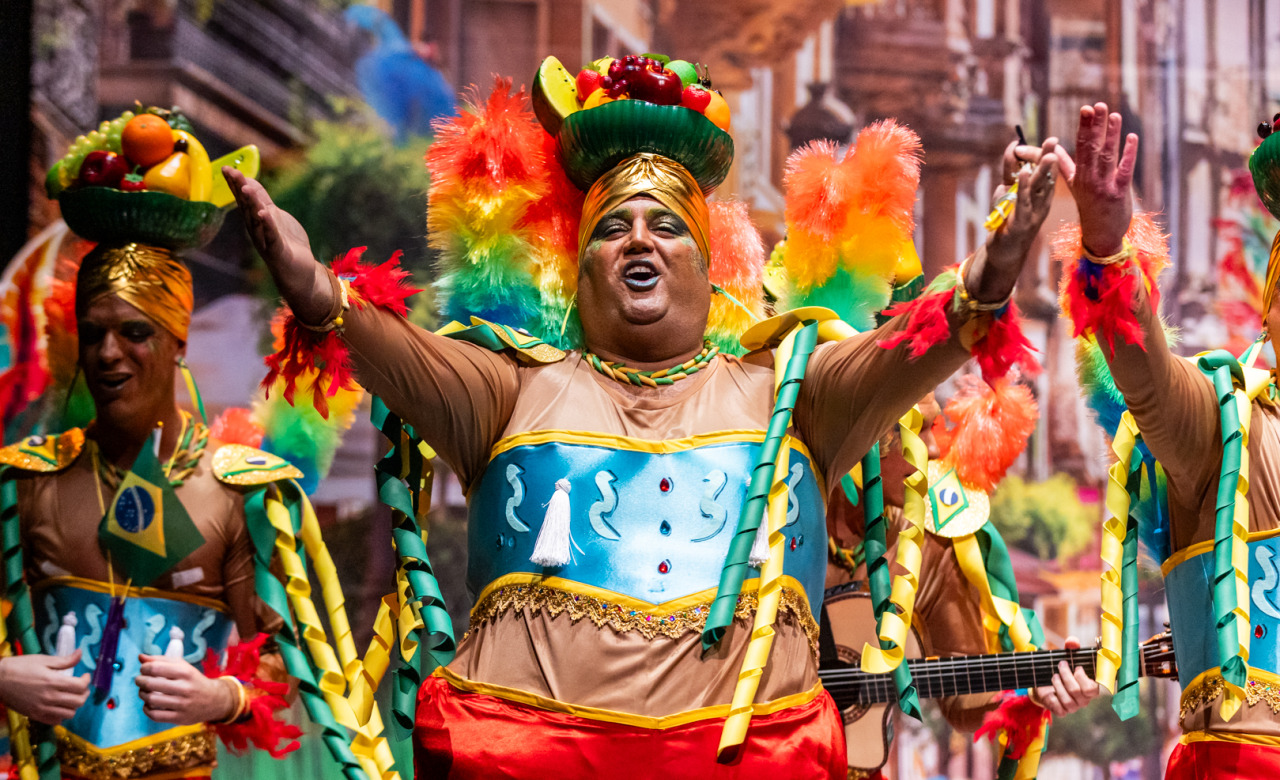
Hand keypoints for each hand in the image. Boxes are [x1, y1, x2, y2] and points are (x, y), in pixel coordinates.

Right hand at [0, 650, 89, 723]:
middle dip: (84, 693)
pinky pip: (55, 721)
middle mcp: (49, 698)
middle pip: (79, 702)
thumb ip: (64, 660)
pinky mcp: (35, 715)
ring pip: (69, 714)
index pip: (81, 686)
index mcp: (53, 682)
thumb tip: (80, 653)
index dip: (87, 680)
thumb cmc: (19, 667)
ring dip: (74, 705)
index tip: (84, 675)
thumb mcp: (43, 660)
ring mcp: (42, 709)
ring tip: (70, 696)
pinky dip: (61, 715)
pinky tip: (59, 706)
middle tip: (80, 686)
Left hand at [136, 654, 236, 724]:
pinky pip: (155, 715)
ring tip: (144, 691)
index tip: (144, 669)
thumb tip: (140, 657)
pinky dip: (147, 709)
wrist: (214, 700)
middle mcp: (185, 688)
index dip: (144, 668)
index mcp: (186, 672)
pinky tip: (149, 704)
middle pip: (151, 684)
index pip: (156, 668)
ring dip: (142, 694)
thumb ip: (162, 660)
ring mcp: (182, 705)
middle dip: (140, 681)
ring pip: (151, 700)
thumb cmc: (194, 680)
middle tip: (139, 680)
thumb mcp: (183, 667)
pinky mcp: (179, 718)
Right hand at [222, 166, 334, 324]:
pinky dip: (267, 225)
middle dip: (239, 189)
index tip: (226, 168)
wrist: (298, 271)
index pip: (243, 199)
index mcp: (255, 219)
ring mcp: (266, 241)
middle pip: (246, 206)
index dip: (235, 183)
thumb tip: (247, 181)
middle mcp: (256, 229)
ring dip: (251, 204)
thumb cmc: (285, 242)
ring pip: (256, 220)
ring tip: (245, 188)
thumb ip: (261, 200)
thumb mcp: (273, 215)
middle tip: (231, 172)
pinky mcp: (278, 251)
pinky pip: (272, 236)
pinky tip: (263, 214)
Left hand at [964, 138, 1059, 302]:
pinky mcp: (1021, 222)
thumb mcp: (1008, 191)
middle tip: (1054, 139)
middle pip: (1046, 176)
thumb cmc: (1008, 219)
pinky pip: (1023, 201)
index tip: (1050, 138)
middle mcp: (1041, 203)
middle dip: (1050, 157)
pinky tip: (1023, 172)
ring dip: (1042, 170)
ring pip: (1038, 188)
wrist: (1004, 252)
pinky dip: (1022, 186)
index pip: (1047, 171)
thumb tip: (1013, 146)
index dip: (1047, 154)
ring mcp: (1033, 213)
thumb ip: (1010, 170)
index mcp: (1042, 195)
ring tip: (1048, 153)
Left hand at [1030, 636, 1100, 715]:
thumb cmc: (1062, 669)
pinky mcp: (1061, 711)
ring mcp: (1073, 707)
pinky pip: (1059, 709)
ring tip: (1054, 676)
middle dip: (1067, 676)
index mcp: (1090, 687)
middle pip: (1078, 691)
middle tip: (1061, 665)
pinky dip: (1052, 698)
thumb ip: (1071, 647)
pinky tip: (1050, 690)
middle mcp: (1084, 699)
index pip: (1094, 689)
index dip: (1084, 678)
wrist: (1044, 682)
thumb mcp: (1066, 656)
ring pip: (1069, 700)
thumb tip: (1072, 641)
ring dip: (1058, 685)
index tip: (1077, 667)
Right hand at [1055, 102, 1138, 255]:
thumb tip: (1056, 149)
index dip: (1084, 127)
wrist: (1100, 235)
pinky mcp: (1119, 193)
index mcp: (1079, 176)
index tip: (1086, 109)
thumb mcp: (1076, 186)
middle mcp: (1089, 179)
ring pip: (1107, 156)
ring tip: (1114, 115)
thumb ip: (1067, 166)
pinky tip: (1132, 137)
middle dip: (1095, 126)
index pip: (1080, 146)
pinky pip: (1124, 170)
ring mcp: (1104, 186)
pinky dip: (1128, 154)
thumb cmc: (1090, 208)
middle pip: (1092, 148)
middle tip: (1097, 105)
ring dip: (1111, 135)